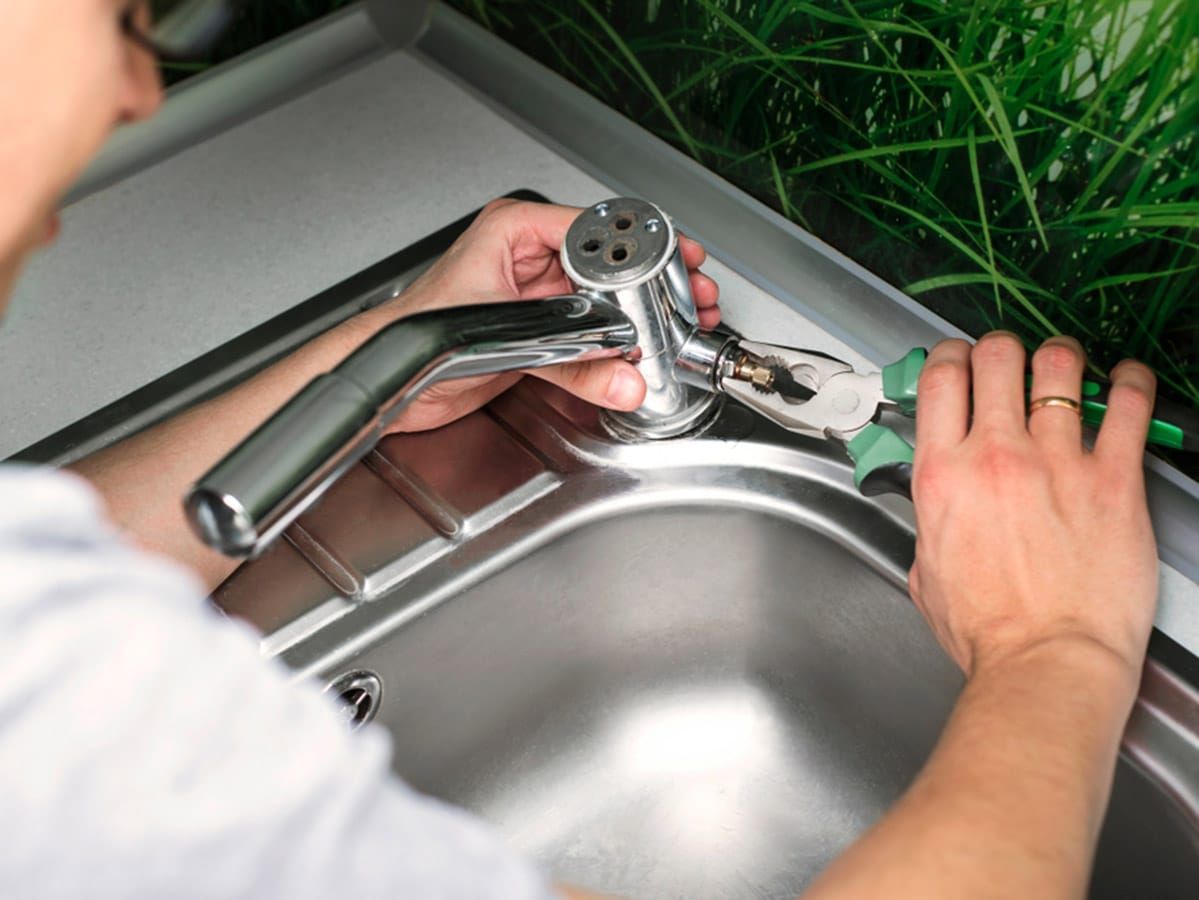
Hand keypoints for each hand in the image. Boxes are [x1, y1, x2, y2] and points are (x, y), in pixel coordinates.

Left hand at [353, 198, 719, 432]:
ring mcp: (537, 292)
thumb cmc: (419, 331)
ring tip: (679, 318)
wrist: (394, 373)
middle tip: (692, 288)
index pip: (595, 228)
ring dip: (641, 310)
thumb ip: (570, 364)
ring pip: (603, 295)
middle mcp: (528, 255)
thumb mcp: (503, 340)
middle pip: (607, 261)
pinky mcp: (540, 327)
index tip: (677, 258)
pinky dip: (616, 339)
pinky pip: (589, 329)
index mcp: (514, 230)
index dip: (641, 246)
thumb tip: (622, 377)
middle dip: (652, 279)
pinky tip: (643, 345)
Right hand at [908, 331, 1158, 679]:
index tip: (960, 361)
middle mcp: (996, 457)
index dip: (951, 356)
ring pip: (1059, 366)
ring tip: (1065, 366)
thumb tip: (939, 510)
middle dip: (1002, 350)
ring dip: (1060, 357)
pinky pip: (1128, 405)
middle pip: (997, 356)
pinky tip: (1126, 381)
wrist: (1047, 662)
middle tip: (1011, 362)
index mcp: (944, 476)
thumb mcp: (926, 570)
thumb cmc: (990, 631)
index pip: (942, 378)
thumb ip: (931, 523)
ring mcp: (1057, 463)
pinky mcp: (1113, 480)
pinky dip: (1129, 382)